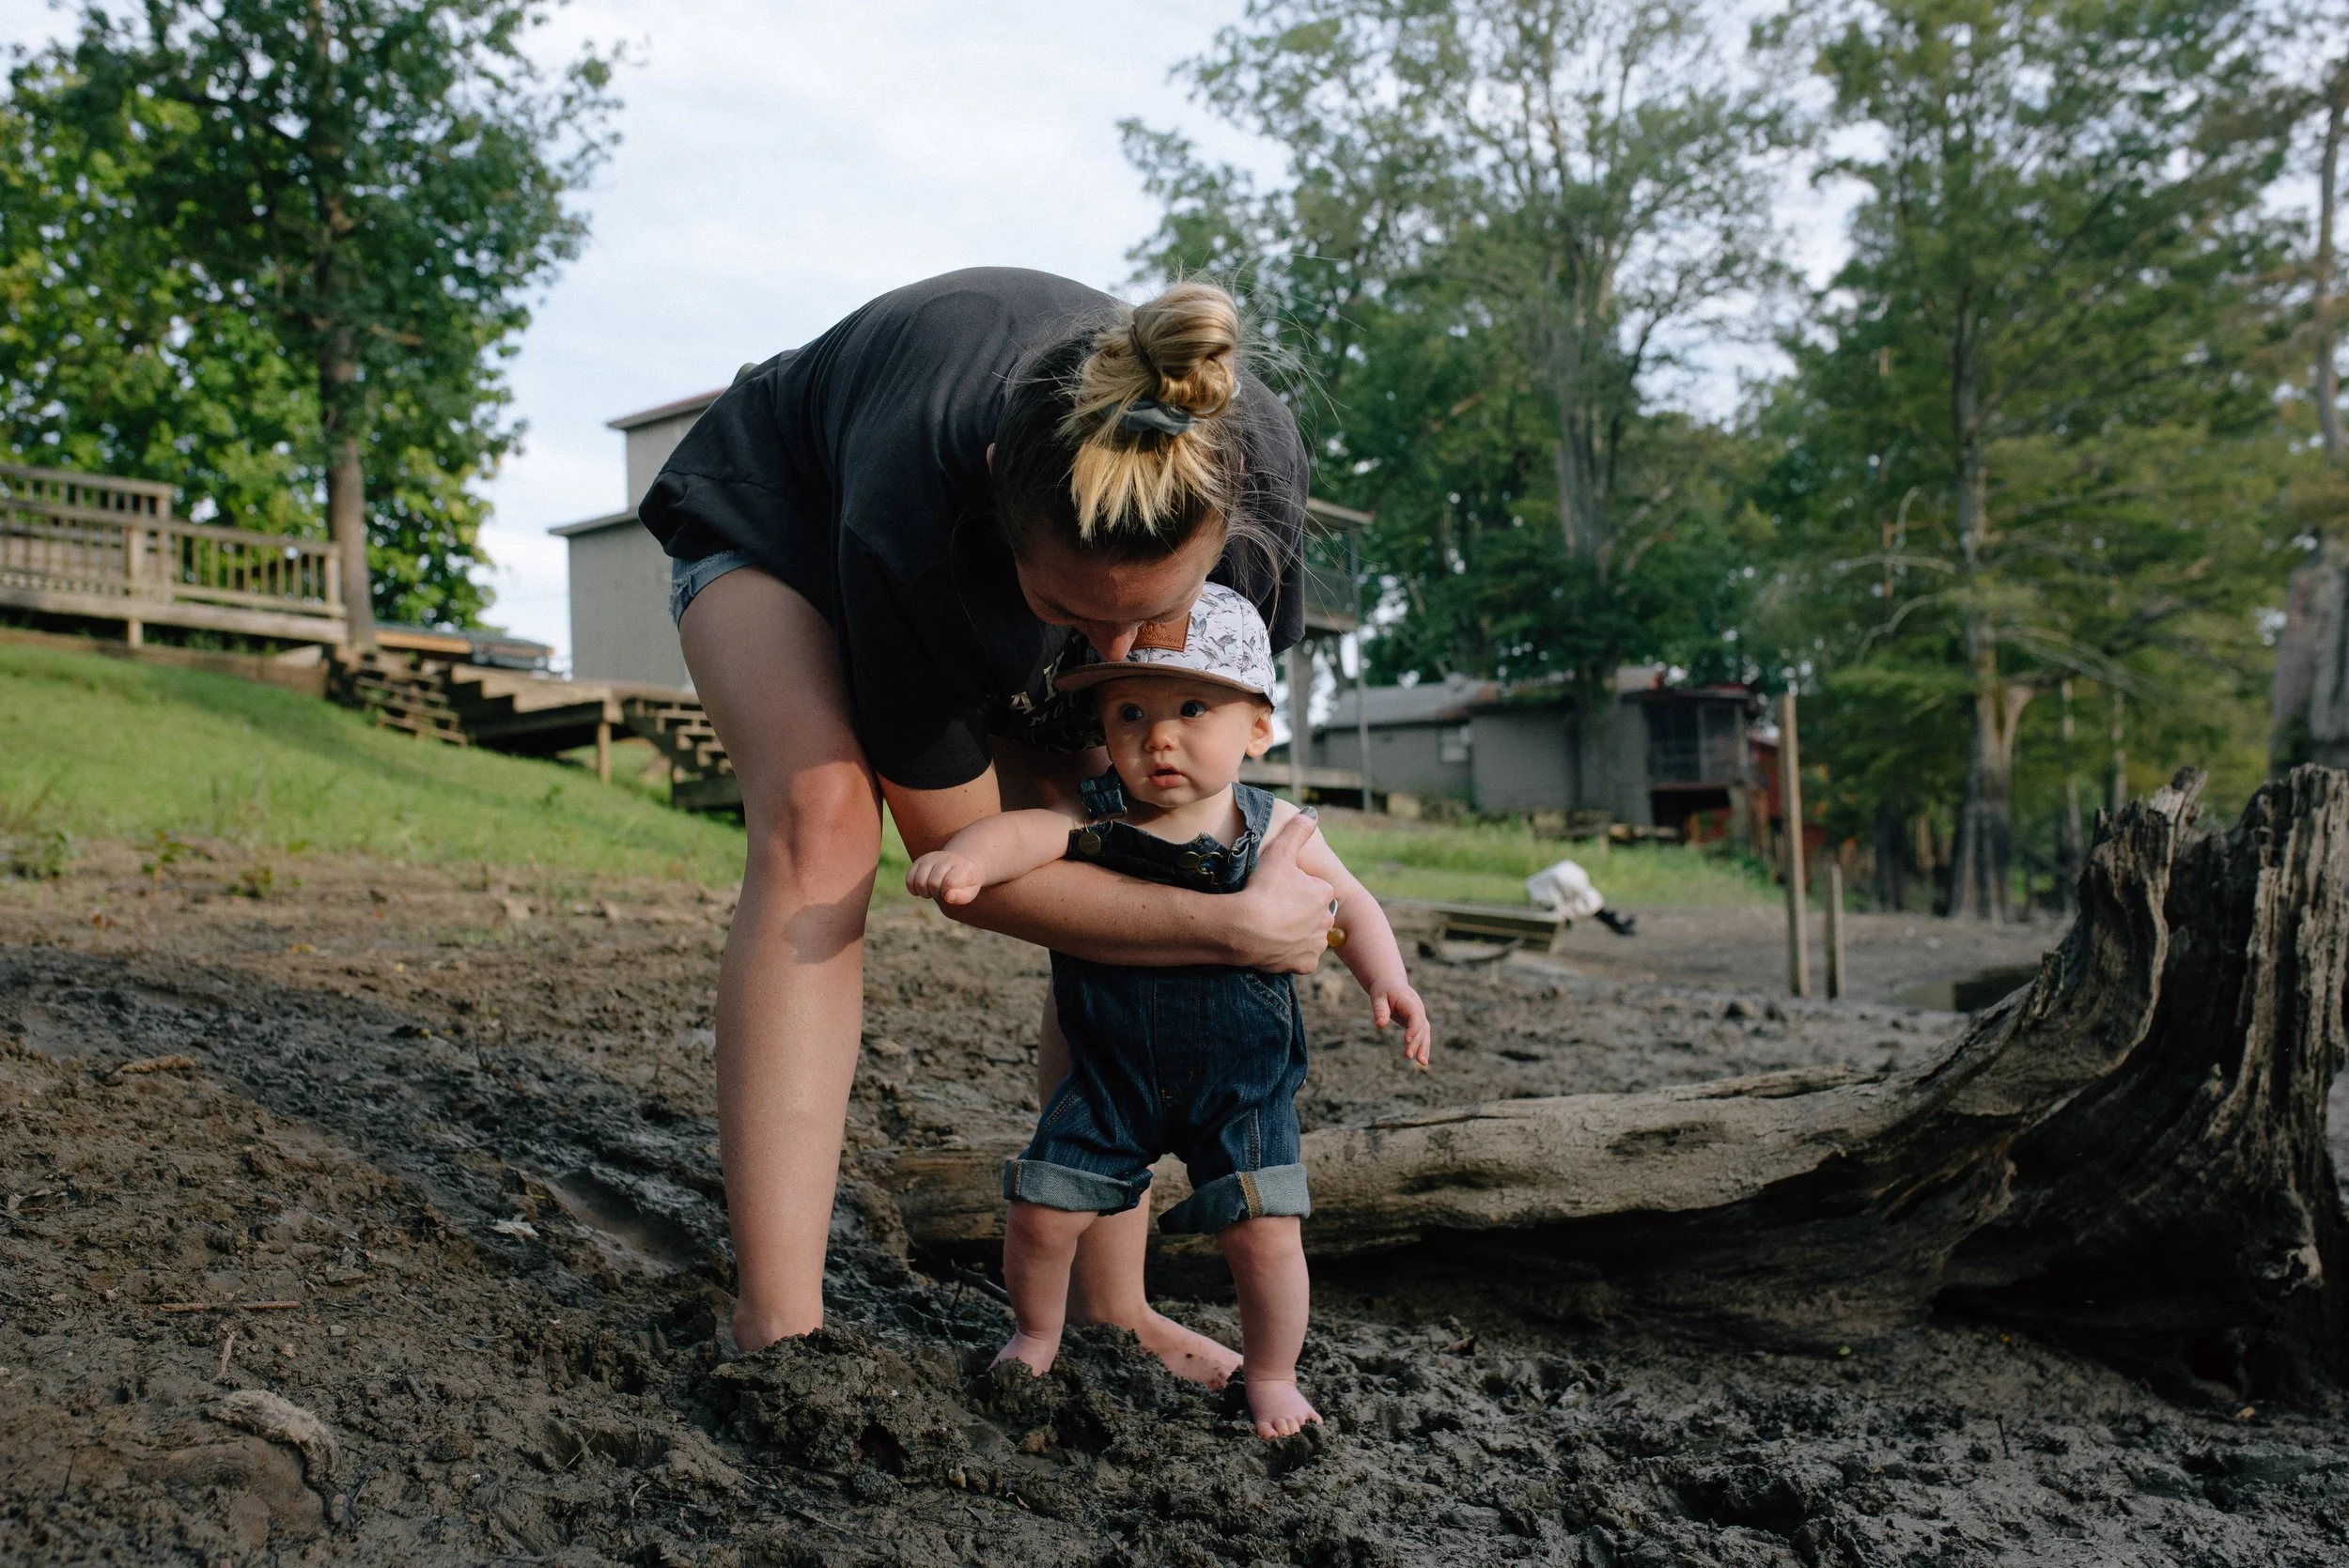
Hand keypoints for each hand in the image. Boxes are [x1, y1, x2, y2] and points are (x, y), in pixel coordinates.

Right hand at [906, 850, 984, 905]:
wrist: (959, 865)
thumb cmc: (965, 883)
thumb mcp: (970, 891)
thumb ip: (961, 896)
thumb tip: (947, 897)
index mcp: (962, 866)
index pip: (949, 882)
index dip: (947, 893)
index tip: (950, 893)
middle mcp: (945, 859)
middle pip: (933, 883)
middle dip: (936, 894)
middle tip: (941, 893)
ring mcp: (931, 858)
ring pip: (919, 881)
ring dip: (924, 892)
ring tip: (932, 891)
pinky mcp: (919, 861)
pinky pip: (909, 878)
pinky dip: (913, 889)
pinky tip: (922, 889)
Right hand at [1229, 811, 1335, 972]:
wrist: (1244, 929)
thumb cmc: (1261, 888)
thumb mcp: (1279, 852)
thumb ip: (1297, 831)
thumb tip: (1312, 813)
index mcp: (1324, 893)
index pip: (1313, 888)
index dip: (1293, 888)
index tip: (1276, 889)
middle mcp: (1326, 920)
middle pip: (1312, 912)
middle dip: (1297, 911)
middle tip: (1272, 907)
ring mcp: (1316, 944)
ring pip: (1308, 935)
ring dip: (1295, 932)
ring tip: (1271, 926)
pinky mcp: (1305, 964)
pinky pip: (1300, 957)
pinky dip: (1290, 953)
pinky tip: (1274, 945)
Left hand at [1370, 980, 1432, 1068]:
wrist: (1391, 984)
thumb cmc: (1383, 990)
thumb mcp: (1378, 997)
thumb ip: (1380, 1011)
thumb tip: (1380, 1026)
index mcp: (1409, 1001)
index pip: (1415, 1016)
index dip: (1413, 1028)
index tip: (1406, 1040)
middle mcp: (1418, 1009)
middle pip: (1421, 1027)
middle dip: (1416, 1042)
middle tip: (1408, 1056)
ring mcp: (1420, 1015)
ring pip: (1425, 1033)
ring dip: (1424, 1047)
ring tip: (1421, 1063)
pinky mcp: (1419, 1022)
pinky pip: (1423, 1035)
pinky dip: (1423, 1047)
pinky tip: (1422, 1060)